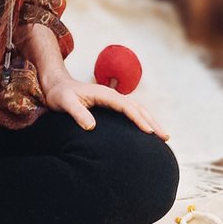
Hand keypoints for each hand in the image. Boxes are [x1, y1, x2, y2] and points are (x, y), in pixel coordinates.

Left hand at [42, 73, 166, 139]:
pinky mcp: (112, 107)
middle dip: (153, 122)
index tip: (148, 132)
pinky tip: (147, 133)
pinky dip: (143, 121)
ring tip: (163, 137)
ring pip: (138, 110)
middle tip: (165, 137)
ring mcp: (113, 101)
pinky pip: (131, 114)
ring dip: (151, 122)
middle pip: (138, 108)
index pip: (127, 107)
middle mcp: (112, 96)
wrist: (56, 86)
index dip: (138, 119)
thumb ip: (77, 113)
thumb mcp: (64, 103)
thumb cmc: (60, 95)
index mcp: (105, 94)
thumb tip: (91, 126)